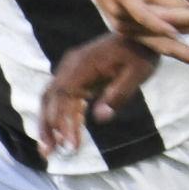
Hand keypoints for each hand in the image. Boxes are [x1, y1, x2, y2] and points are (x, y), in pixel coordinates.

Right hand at [41, 33, 160, 154]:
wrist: (140, 35)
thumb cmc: (140, 54)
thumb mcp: (137, 74)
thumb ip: (118, 95)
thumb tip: (100, 118)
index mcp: (83, 65)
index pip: (65, 96)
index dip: (63, 121)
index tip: (70, 145)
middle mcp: (70, 66)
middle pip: (51, 99)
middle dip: (49, 127)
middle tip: (49, 154)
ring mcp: (70, 69)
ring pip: (50, 98)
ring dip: (47, 123)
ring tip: (47, 150)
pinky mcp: (75, 74)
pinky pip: (60, 96)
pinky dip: (57, 115)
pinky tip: (60, 134)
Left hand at [70, 0, 188, 65]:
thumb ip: (170, 2)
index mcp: (131, 27)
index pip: (164, 44)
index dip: (186, 52)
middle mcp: (125, 26)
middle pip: (162, 43)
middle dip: (187, 53)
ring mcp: (121, 12)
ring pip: (162, 22)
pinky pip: (142, 14)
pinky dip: (158, 23)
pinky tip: (173, 31)